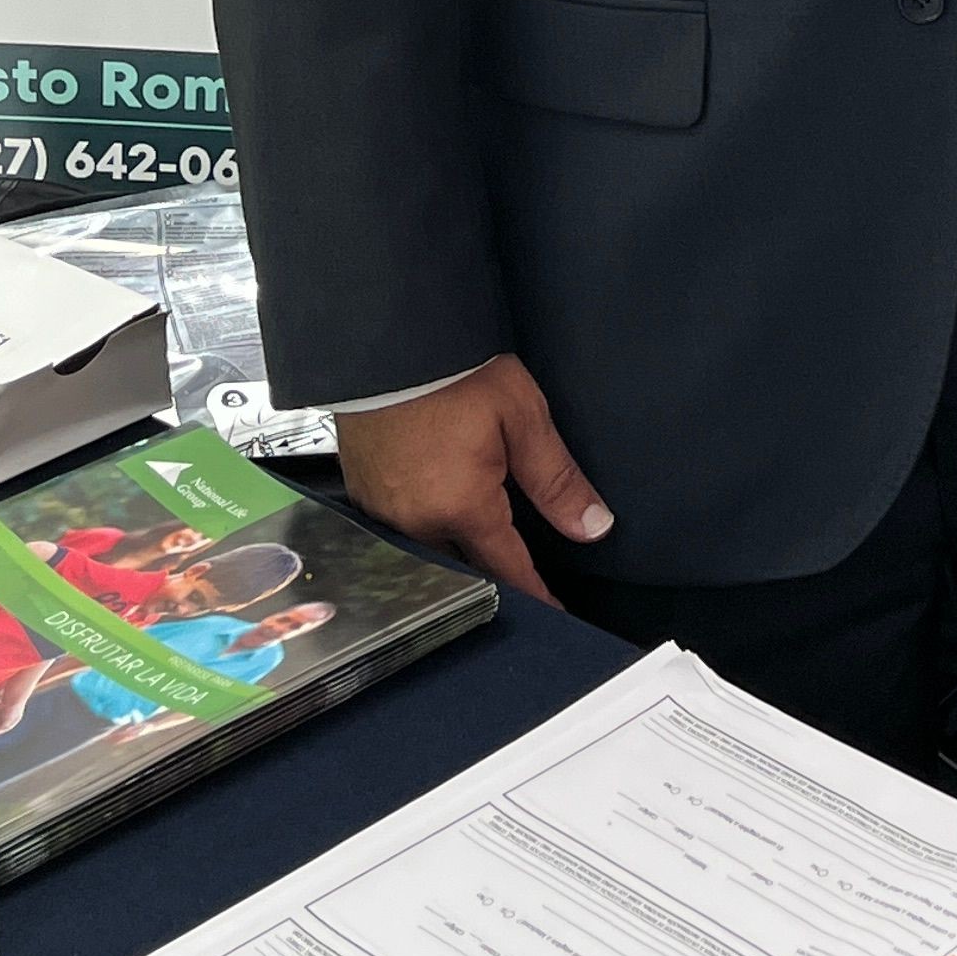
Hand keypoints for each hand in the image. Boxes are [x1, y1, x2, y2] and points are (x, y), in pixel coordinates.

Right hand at [337, 356, 612, 605]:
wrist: (389, 340)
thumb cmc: (456, 372)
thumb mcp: (522, 417)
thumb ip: (557, 479)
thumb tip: (593, 527)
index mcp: (461, 507)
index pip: (507, 569)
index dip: (534, 595)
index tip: (553, 616)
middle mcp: (416, 520)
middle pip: (463, 564)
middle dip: (492, 575)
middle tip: (521, 578)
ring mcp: (383, 508)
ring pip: (428, 548)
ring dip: (457, 550)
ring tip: (482, 546)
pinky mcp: (363, 489)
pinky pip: (399, 527)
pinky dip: (424, 526)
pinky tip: (438, 511)